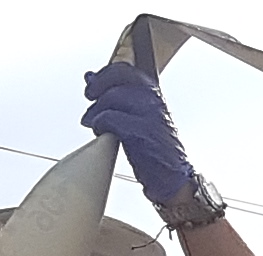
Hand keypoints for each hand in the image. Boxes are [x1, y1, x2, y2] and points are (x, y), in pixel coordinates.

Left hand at [80, 62, 196, 208]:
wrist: (172, 178)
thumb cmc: (154, 149)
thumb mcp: (137, 117)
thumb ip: (116, 96)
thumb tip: (90, 77)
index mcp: (153, 94)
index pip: (125, 69)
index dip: (104, 74)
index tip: (93, 84)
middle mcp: (153, 100)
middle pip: (118, 76)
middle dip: (98, 86)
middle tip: (90, 98)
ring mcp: (150, 114)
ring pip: (112, 96)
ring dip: (96, 110)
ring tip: (94, 122)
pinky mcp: (142, 131)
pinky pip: (111, 117)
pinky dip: (100, 124)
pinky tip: (101, 132)